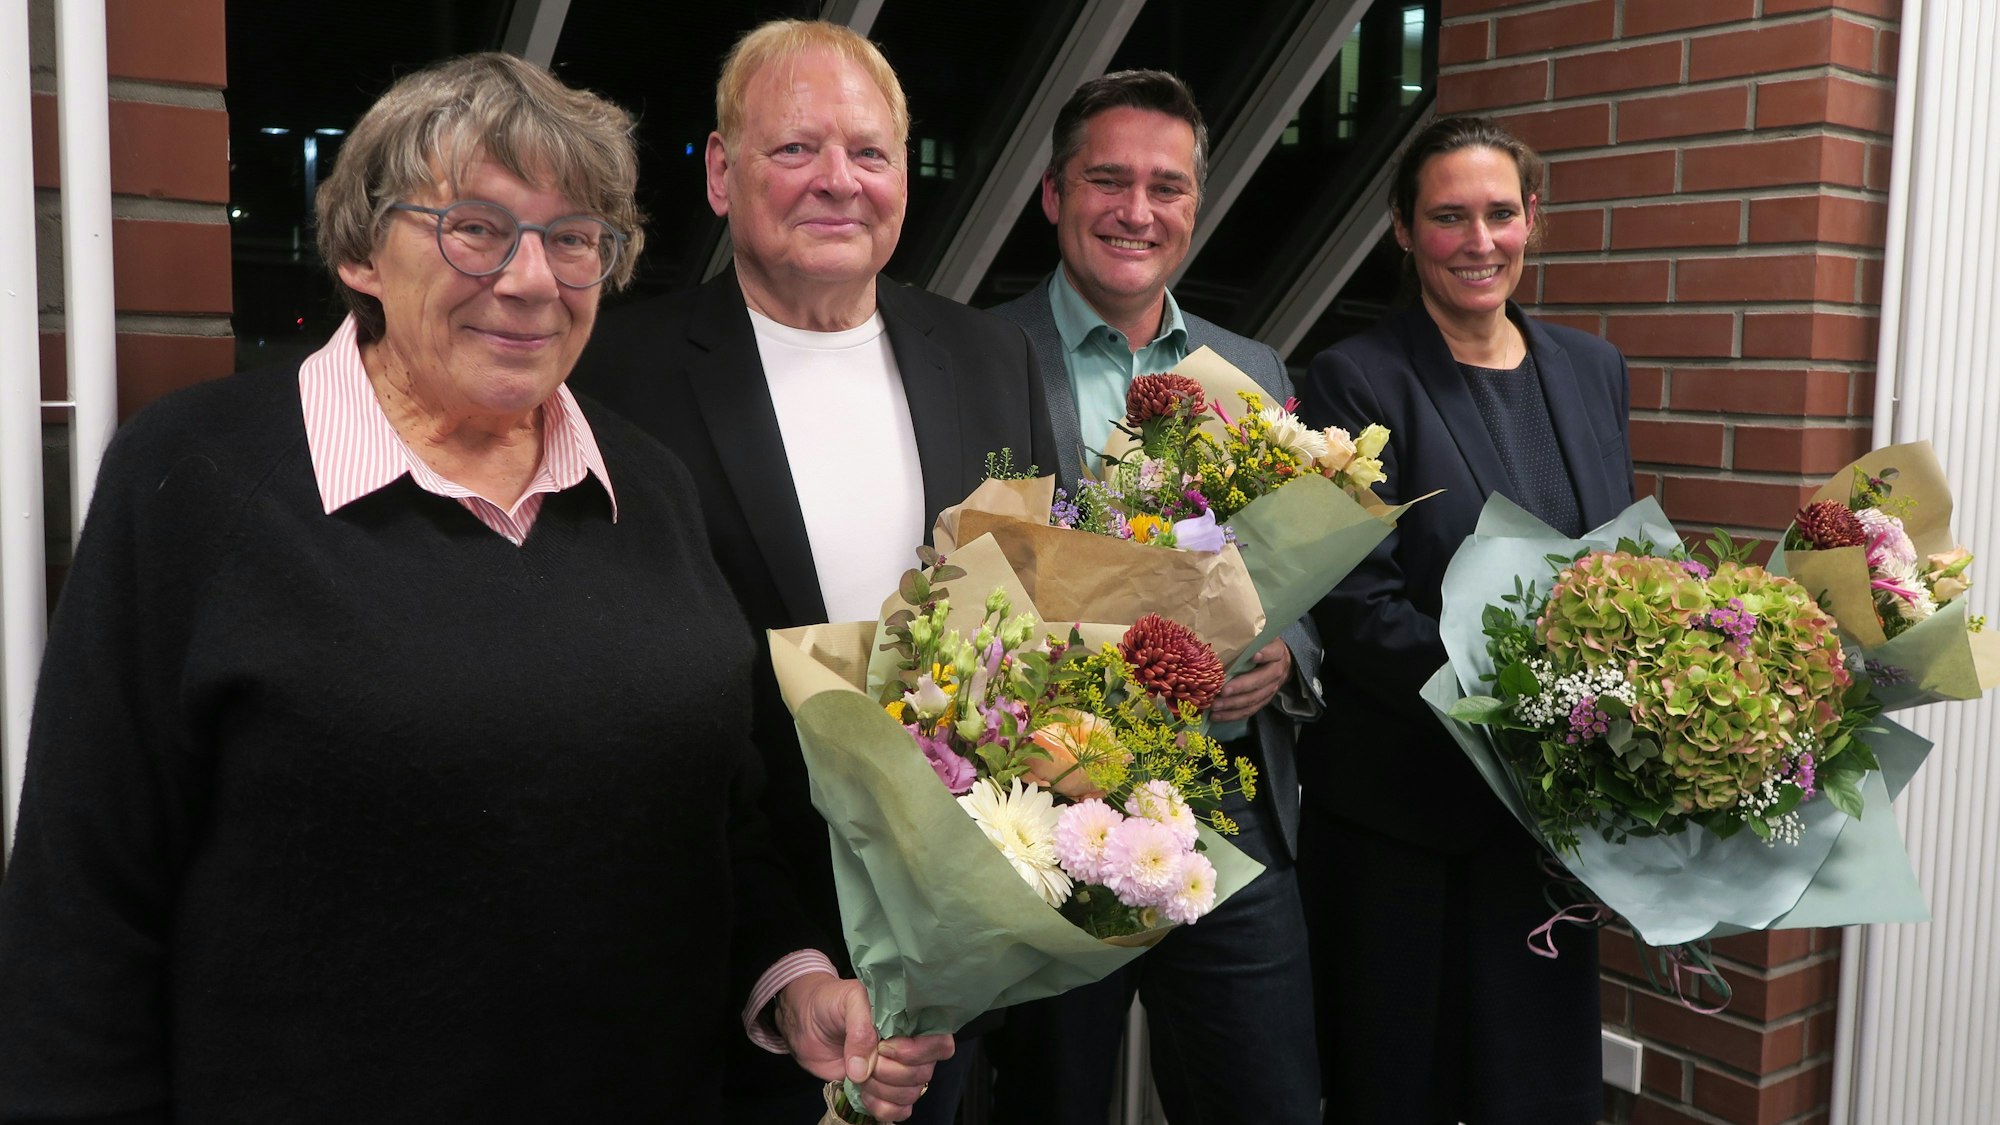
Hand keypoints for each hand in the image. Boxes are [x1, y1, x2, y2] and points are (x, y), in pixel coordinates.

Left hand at [776, 972, 954, 1121]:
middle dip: (890, 1073)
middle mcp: (912, 1047)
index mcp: (912, 1021)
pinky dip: (882, 1108)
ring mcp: (899, 1071)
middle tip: (867, 1060)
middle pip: (923, 1073)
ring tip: (860, 1076)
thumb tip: (864, 1070)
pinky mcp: (884, 1091)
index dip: (917, 1052)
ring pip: (911, 1094)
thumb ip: (861, 1030)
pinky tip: (864, 1094)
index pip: (940, 1043)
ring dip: (883, 1091)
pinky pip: (900, 1111)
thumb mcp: (849, 1002)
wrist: (808, 1023)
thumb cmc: (833, 1003)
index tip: (885, 1048)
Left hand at [1210, 639, 1291, 722]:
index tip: (1255, 655)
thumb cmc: (1261, 644)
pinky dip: (1233, 715)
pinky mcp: (1264, 700)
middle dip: (1242, 687)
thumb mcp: (1259, 636)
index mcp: (1276, 651)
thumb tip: (1218, 625)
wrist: (1280, 661)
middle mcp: (1276, 670)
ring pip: (1254, 699)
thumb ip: (1246, 634)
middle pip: (1261, 680)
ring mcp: (1272, 688)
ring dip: (1234, 705)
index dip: (1266, 653)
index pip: (1273, 651)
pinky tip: (1217, 716)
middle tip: (1223, 690)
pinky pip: (1250, 710)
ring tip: (1215, 706)